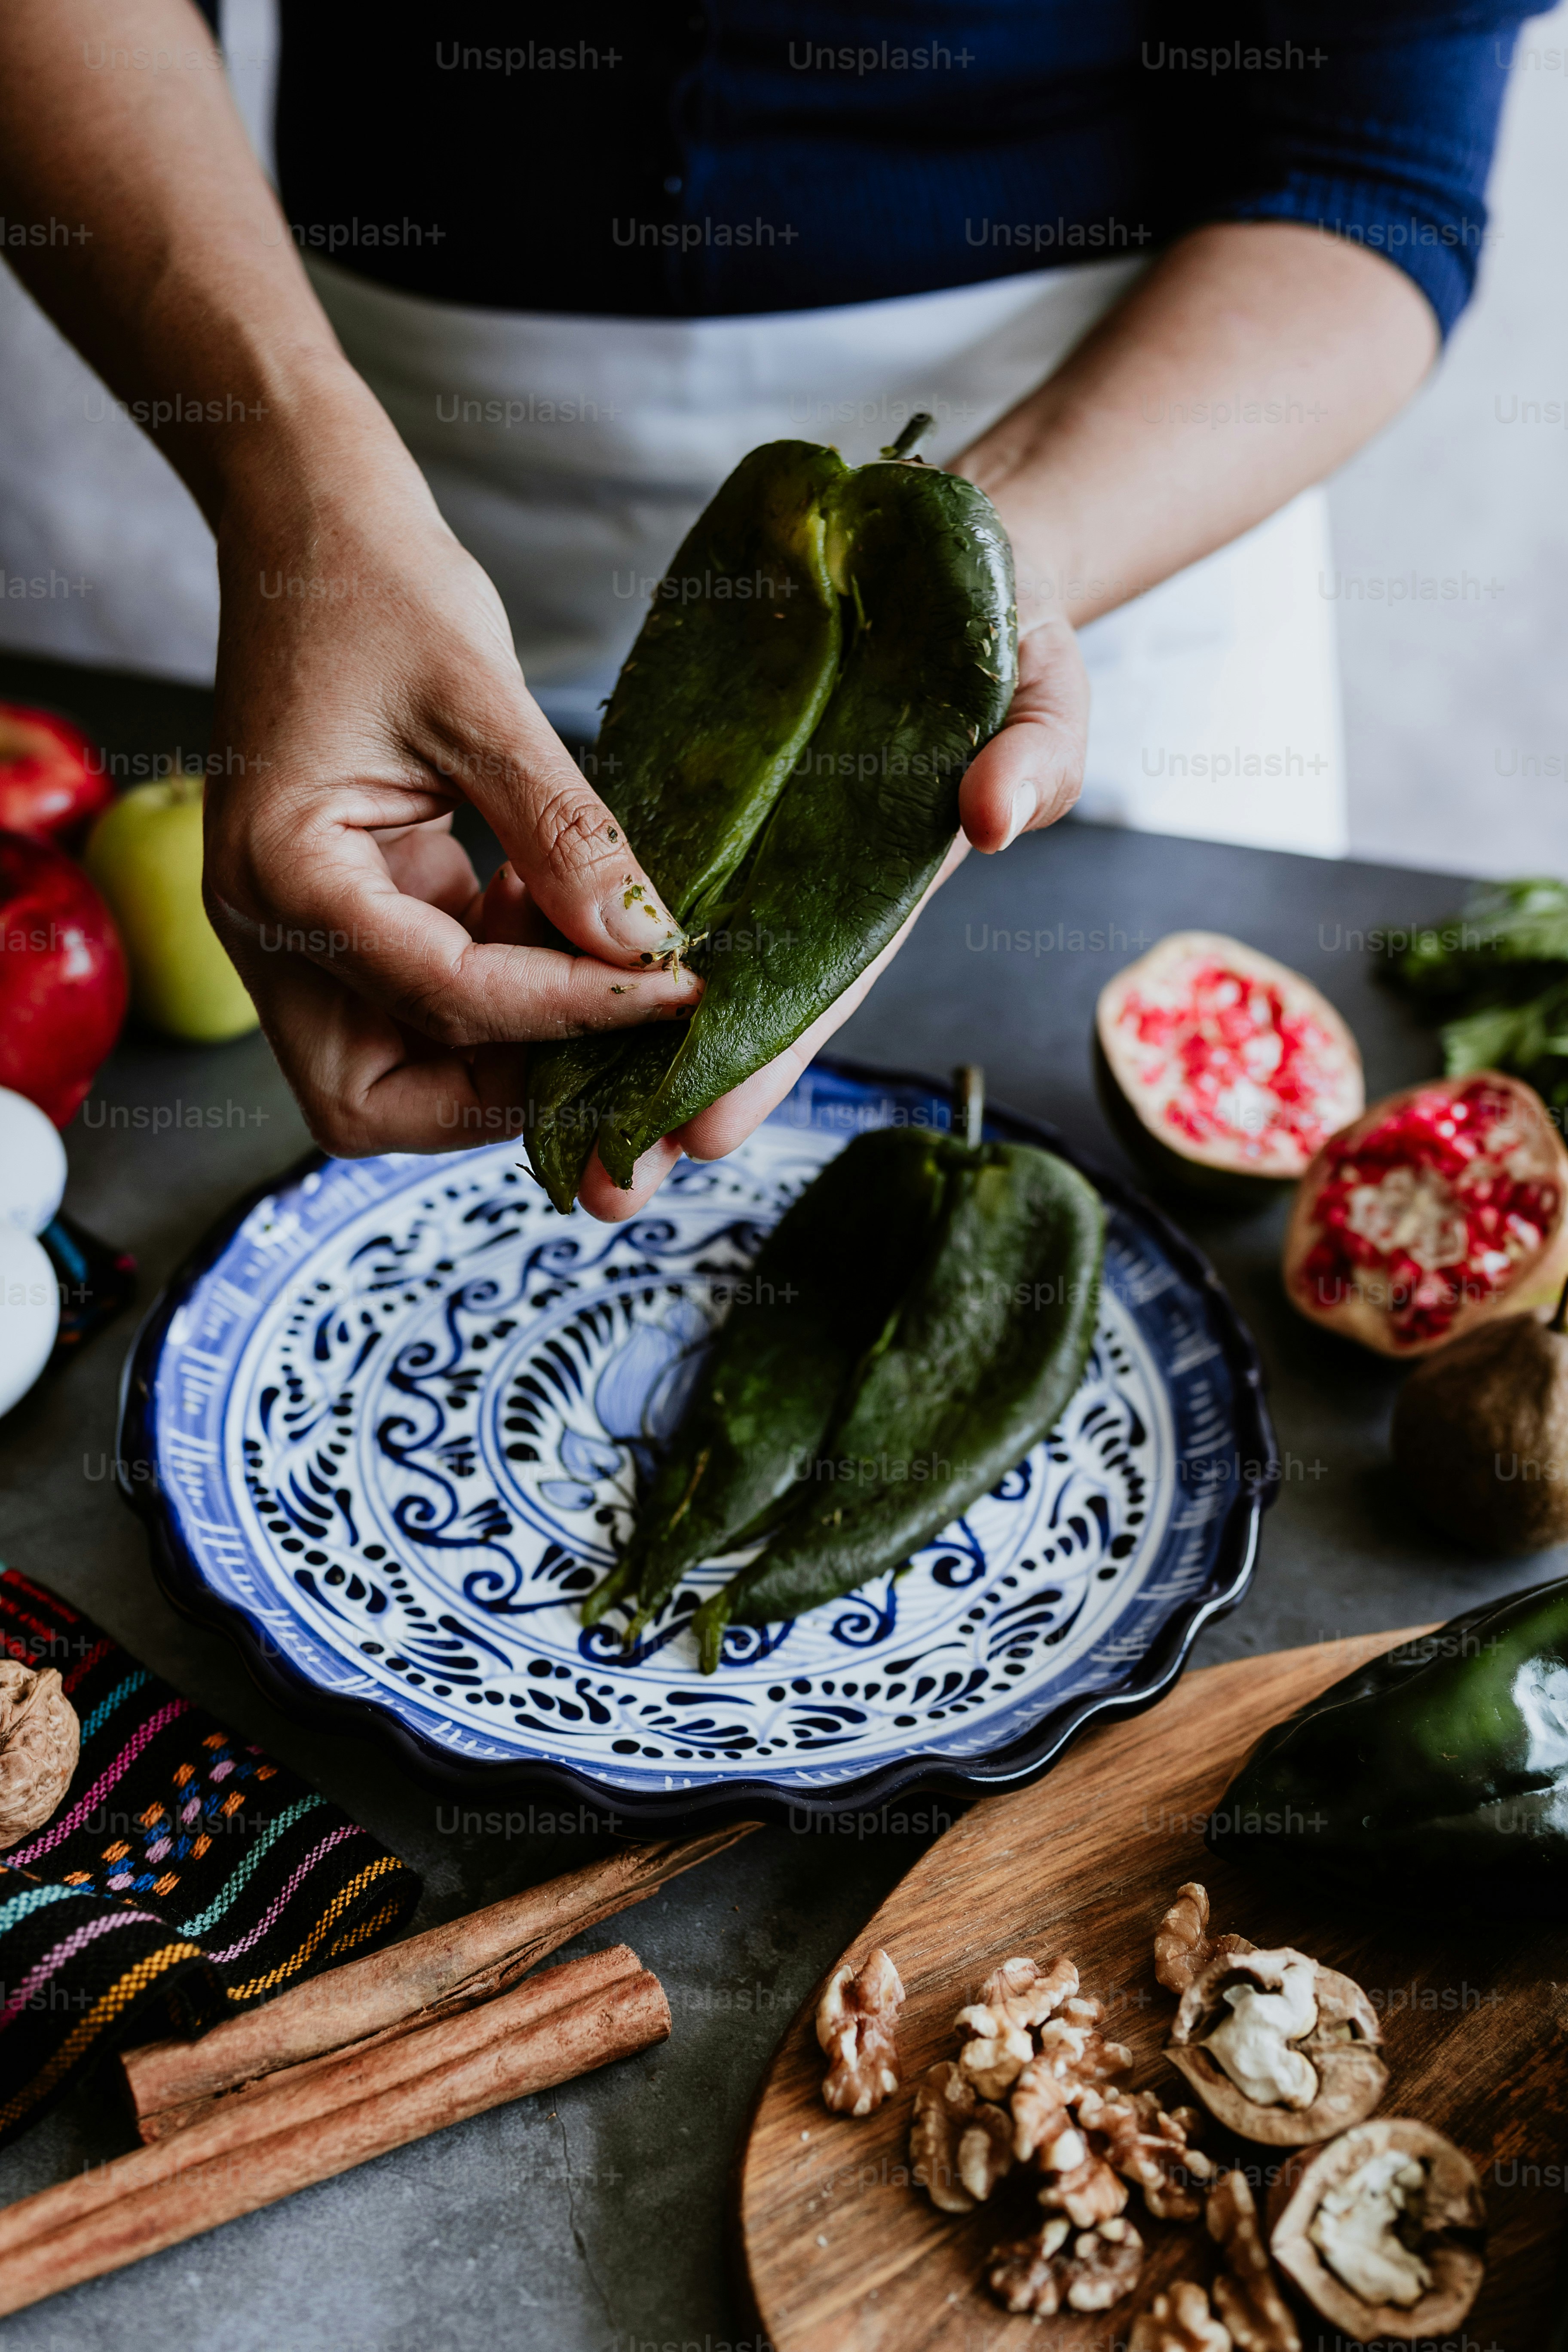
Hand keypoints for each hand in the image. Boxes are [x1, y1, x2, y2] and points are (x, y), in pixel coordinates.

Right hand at [203, 439, 701, 1158]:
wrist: (308, 525)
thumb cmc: (371, 587)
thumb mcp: (480, 701)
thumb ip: (562, 833)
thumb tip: (645, 942)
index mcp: (280, 879)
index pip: (441, 999)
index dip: (567, 1011)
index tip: (673, 992)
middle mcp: (268, 933)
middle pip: (381, 1100)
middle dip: (504, 1090)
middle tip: (623, 1038)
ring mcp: (299, 935)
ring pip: (402, 1068)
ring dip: (508, 1046)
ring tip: (603, 970)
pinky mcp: (346, 917)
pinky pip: (424, 1001)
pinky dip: (502, 987)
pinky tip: (560, 918)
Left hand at [567, 614, 1089, 1220]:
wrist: (935, 556)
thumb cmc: (1006, 629)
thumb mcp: (1045, 679)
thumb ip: (1038, 747)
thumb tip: (995, 814)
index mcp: (882, 883)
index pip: (818, 990)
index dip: (765, 1061)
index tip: (707, 1131)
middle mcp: (803, 886)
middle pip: (727, 1009)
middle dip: (665, 1098)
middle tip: (601, 1185)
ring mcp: (743, 848)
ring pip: (658, 960)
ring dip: (599, 1041)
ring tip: (537, 1124)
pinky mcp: (692, 799)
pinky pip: (619, 873)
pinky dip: (571, 923)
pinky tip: (510, 974)